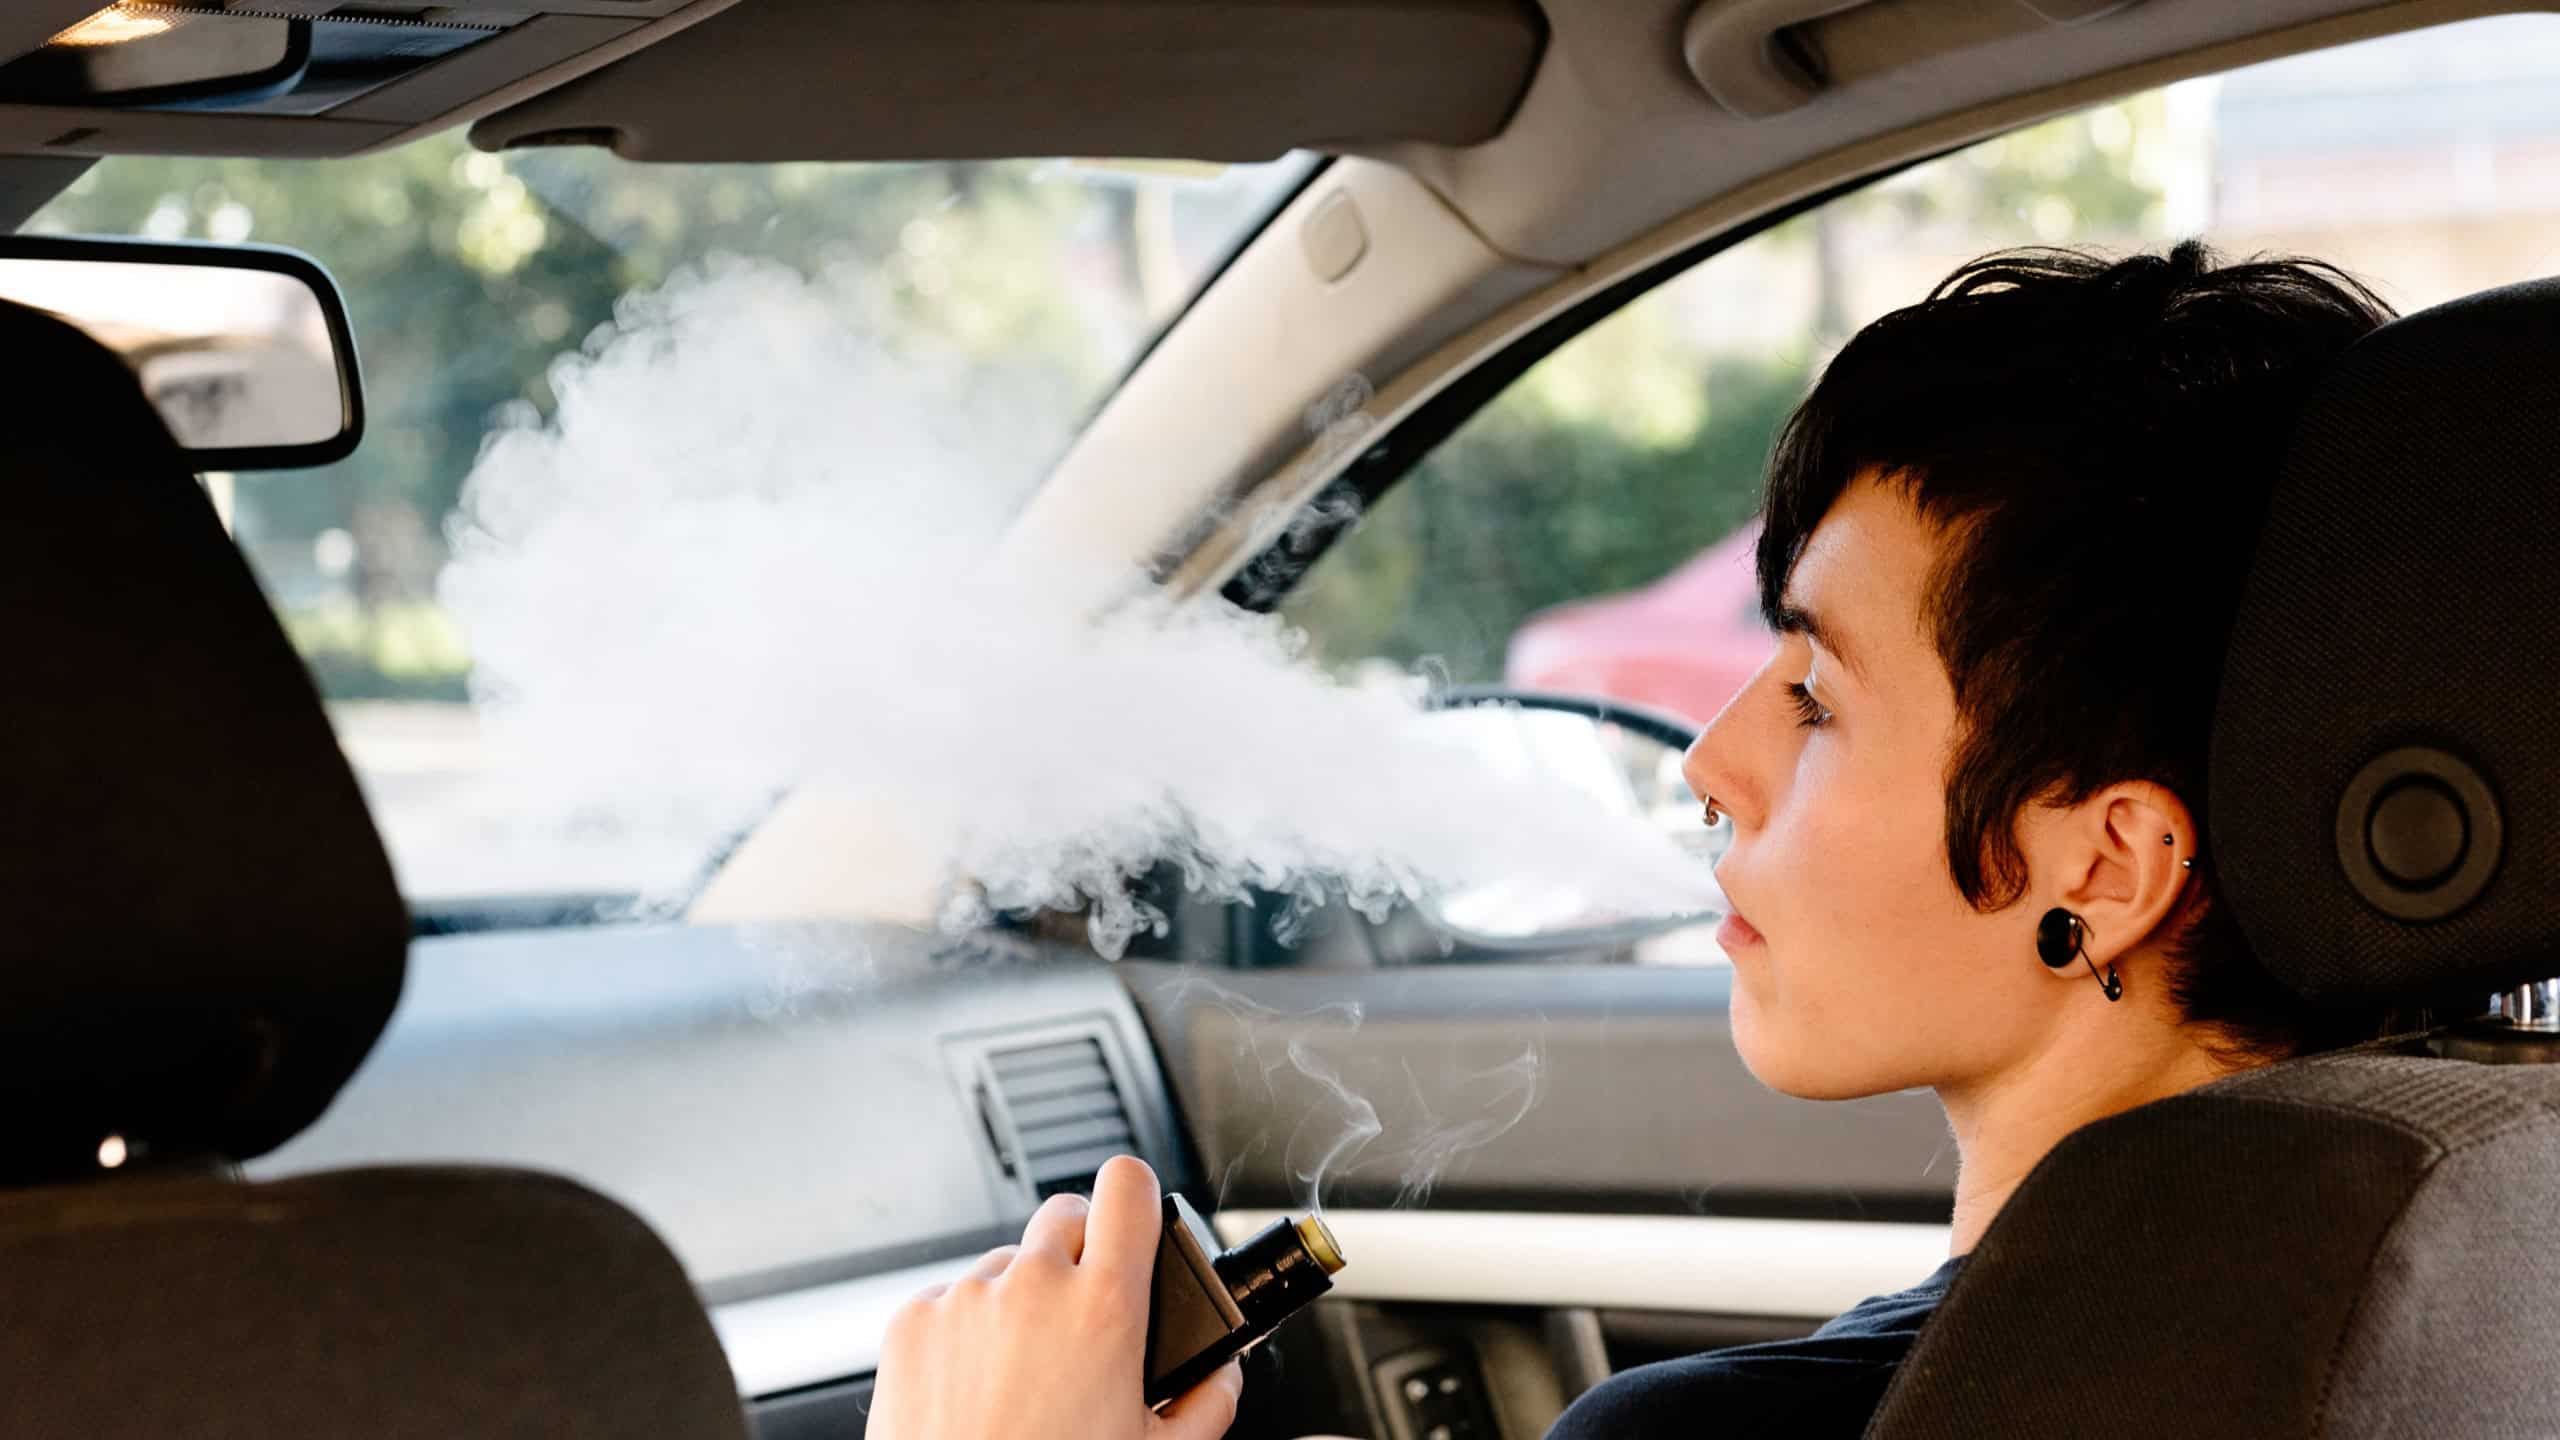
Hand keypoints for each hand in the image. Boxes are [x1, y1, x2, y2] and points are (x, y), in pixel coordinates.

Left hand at [867, 1155, 1245, 1439]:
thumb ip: (1208, 1400)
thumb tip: (1223, 1371)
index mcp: (1104, 1308)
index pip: (1128, 1186)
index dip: (1138, 1196)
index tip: (1138, 1217)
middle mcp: (1033, 1286)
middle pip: (1067, 1213)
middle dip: (1082, 1250)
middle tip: (1085, 1313)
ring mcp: (967, 1298)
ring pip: (1008, 1261)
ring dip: (1023, 1296)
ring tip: (1026, 1369)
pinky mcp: (913, 1321)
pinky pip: (953, 1297)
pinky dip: (969, 1328)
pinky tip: (979, 1383)